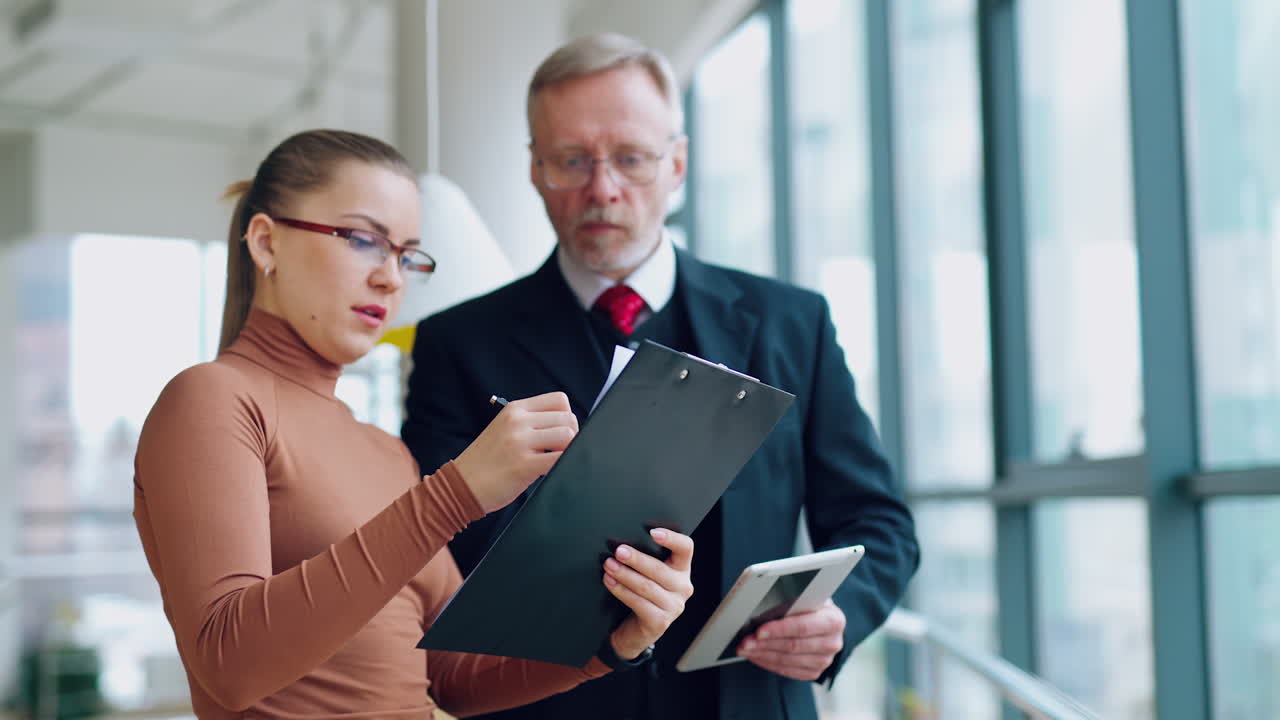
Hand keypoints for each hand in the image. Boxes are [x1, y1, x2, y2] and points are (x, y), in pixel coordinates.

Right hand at [452, 392, 577, 512]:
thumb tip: (566, 427)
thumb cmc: (485, 461)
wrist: (460, 485)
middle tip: (559, 450)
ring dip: (568, 450)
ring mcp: (520, 442)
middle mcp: (518, 421)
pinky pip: (560, 458)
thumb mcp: (505, 428)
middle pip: (567, 417)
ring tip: (553, 460)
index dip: (566, 416)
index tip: (560, 431)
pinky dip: (565, 464)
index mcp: (515, 409)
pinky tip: (554, 470)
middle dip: (571, 435)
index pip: (559, 399)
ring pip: (568, 435)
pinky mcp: (524, 465)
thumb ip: (531, 423)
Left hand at [602, 528, 694, 660]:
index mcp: (682, 570)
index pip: (685, 548)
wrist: (636, 631)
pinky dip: (621, 591)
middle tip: (618, 551)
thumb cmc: (642, 596)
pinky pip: (638, 603)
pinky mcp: (660, 622)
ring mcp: (674, 607)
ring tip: (609, 566)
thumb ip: (645, 560)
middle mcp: (682, 587)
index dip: (672, 538)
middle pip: (660, 569)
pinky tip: (610, 582)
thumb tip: (624, 544)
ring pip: (646, 586)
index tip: (653, 532)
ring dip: (624, 574)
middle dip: (636, 559)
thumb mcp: (648, 575)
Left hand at [736, 599, 844, 680]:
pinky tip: (755, 656)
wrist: (825, 621)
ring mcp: (824, 660)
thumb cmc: (811, 605)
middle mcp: (833, 643)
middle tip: (745, 641)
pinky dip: (767, 663)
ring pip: (787, 660)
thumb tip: (763, 606)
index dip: (779, 629)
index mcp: (834, 620)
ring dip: (762, 654)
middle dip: (765, 644)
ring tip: (745, 648)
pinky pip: (787, 671)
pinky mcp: (814, 672)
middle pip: (793, 646)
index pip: (803, 627)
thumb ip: (792, 601)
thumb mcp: (807, 597)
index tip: (759, 631)